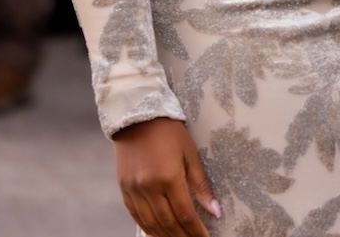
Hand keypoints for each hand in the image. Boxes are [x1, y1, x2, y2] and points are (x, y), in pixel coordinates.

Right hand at [112, 117, 219, 236]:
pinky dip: (147, 228)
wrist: (136, 114)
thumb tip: (215, 210)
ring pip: (151, 223)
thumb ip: (201, 184)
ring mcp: (134, 189)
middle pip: (168, 223)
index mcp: (169, 177)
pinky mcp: (124, 188)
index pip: (185, 214)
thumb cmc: (168, 131)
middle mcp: (149, 187)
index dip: (196, 231)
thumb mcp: (190, 153)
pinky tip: (157, 233)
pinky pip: (135, 215)